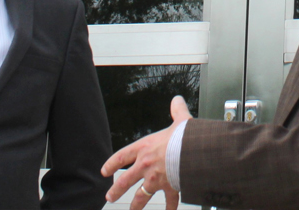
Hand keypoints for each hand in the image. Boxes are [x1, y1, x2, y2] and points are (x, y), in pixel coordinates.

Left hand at [102, 95, 192, 209]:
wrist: (193, 152)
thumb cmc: (184, 137)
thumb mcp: (180, 121)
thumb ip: (177, 111)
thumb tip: (177, 101)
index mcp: (144, 148)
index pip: (122, 157)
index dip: (112, 164)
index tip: (105, 171)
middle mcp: (146, 165)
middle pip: (125, 181)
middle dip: (116, 191)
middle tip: (110, 197)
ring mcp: (156, 179)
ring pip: (141, 195)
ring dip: (135, 205)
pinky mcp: (169, 187)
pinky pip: (168, 201)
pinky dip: (169, 207)